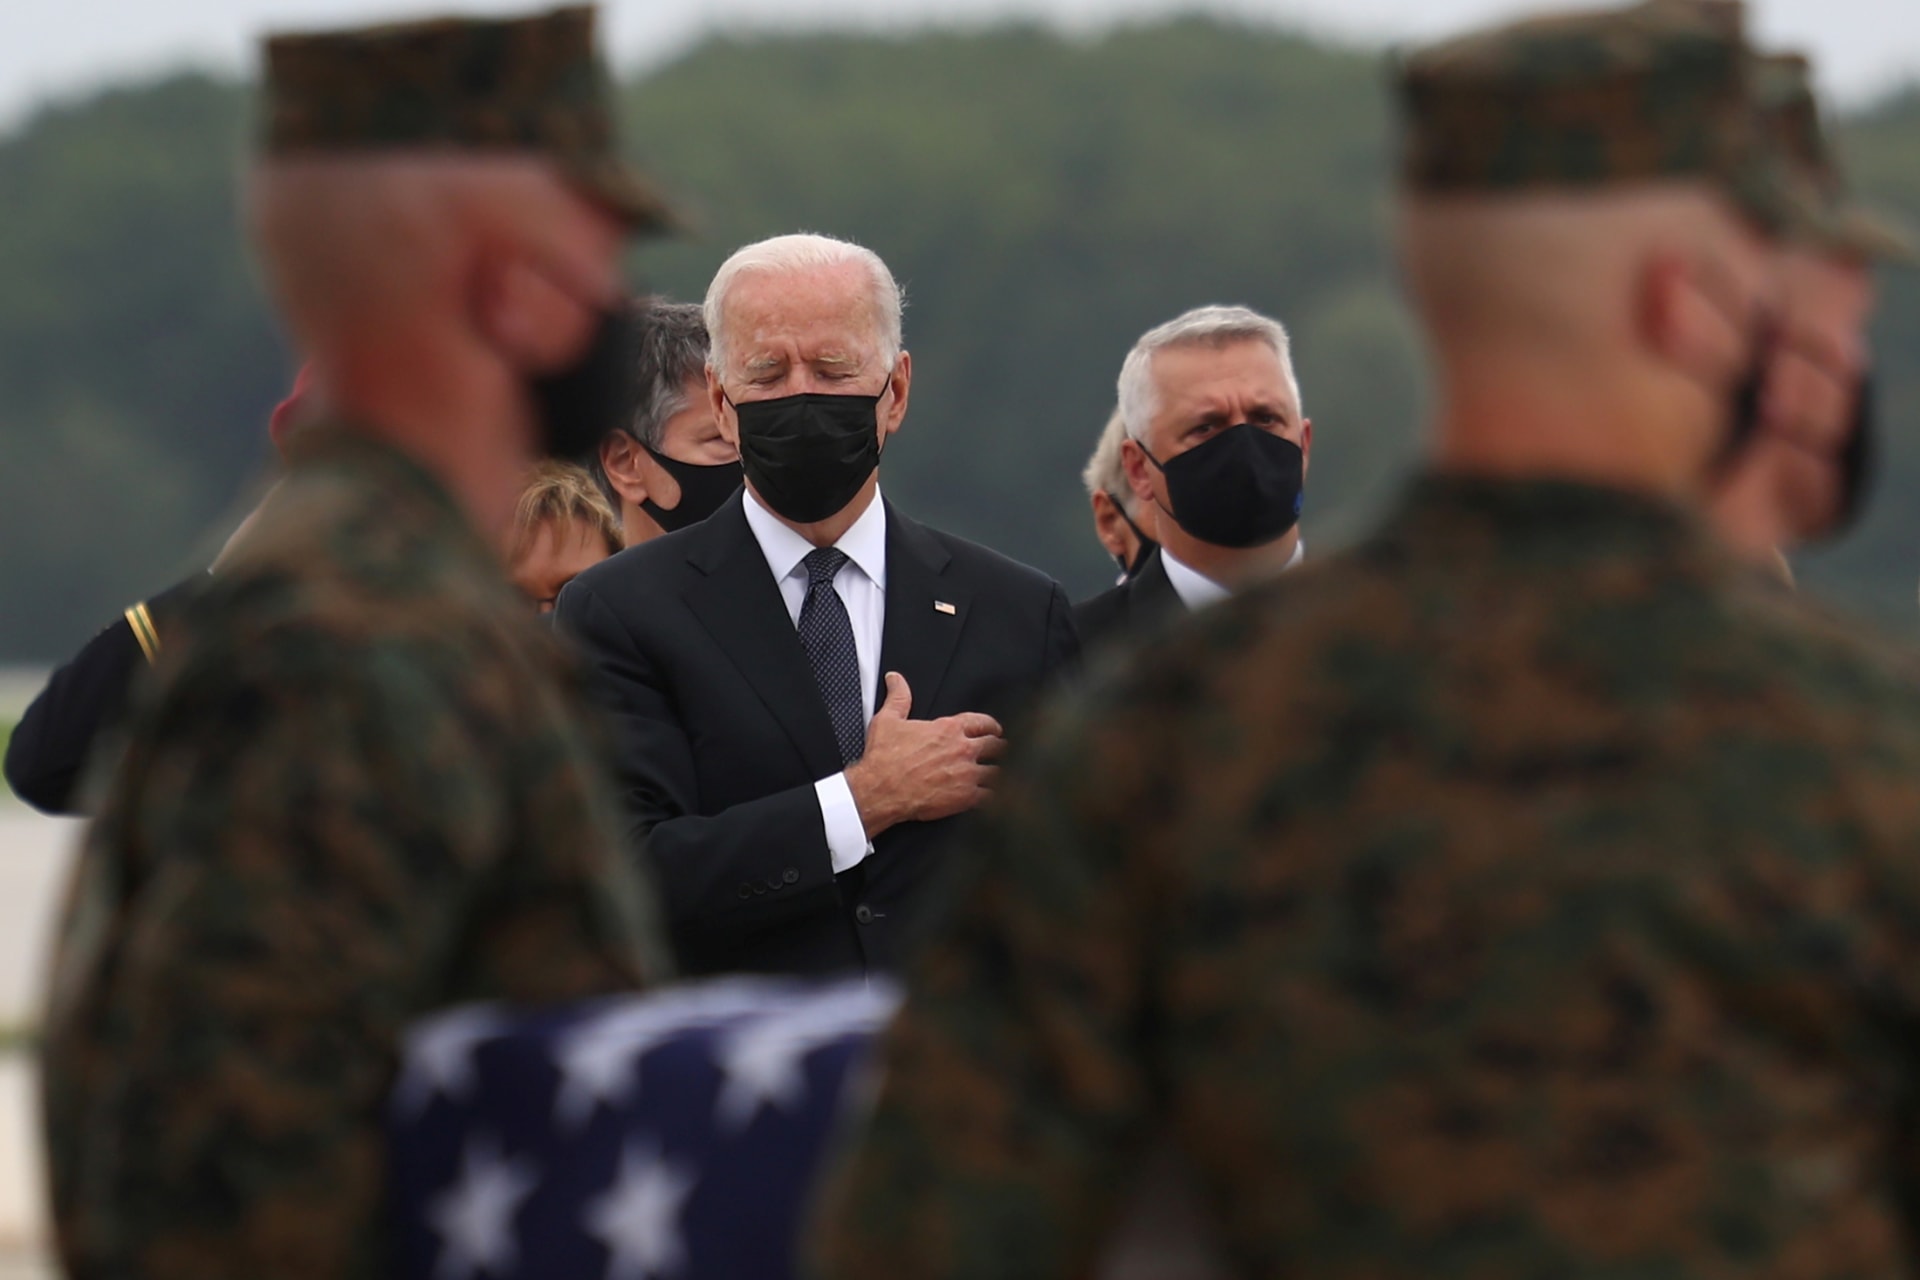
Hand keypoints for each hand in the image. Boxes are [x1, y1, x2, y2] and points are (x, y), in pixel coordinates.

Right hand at [845, 672, 1004, 837]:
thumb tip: (896, 680)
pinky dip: (992, 795)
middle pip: (996, 745)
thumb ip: (898, 697)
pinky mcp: (965, 797)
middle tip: (998, 752)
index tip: (994, 730)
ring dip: (997, 772)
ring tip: (998, 775)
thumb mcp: (887, 720)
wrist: (881, 790)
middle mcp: (962, 749)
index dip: (992, 726)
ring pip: (998, 771)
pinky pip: (991, 795)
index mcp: (948, 729)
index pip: (983, 722)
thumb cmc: (884, 759)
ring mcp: (967, 774)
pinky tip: (991, 796)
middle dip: (999, 748)